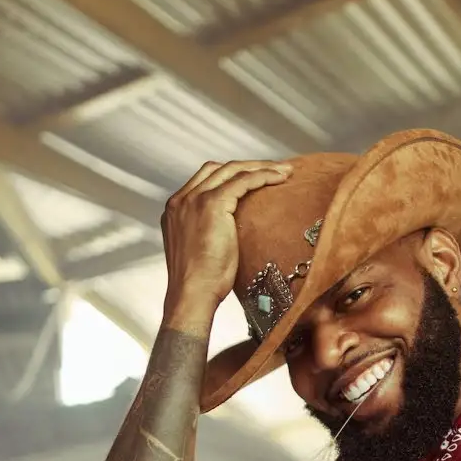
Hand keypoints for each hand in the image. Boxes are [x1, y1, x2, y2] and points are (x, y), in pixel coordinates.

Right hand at [161, 160, 291, 329]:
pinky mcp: (211, 204)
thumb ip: (208, 232)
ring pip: (232, 170)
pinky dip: (263, 176)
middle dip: (248, 166)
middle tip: (275, 170)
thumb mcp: (200, 251)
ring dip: (260, 167)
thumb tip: (231, 232)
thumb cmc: (201, 283)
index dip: (232, 175)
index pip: (206, 179)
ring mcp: (194, 200)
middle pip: (218, 168)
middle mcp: (181, 199)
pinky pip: (242, 181)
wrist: (193, 294)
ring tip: (284, 172)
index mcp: (176, 209)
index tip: (255, 178)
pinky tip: (279, 179)